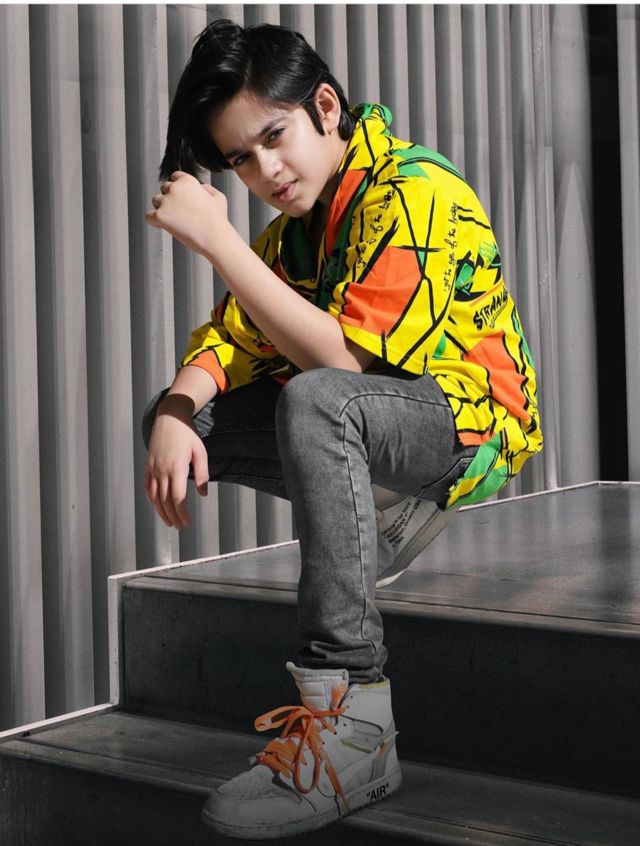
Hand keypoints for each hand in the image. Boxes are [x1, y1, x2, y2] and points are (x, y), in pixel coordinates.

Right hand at [144, 405, 208, 528]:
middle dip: (173, 516)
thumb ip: (202, 474)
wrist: (169, 418)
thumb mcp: (200, 452)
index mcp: (176, 468)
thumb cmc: (188, 434)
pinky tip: (157, 506)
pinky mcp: (148, 465)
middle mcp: (162, 470)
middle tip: (181, 527)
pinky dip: (151, 499)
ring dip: (161, 512)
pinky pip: (147, 486)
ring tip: (170, 522)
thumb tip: (203, 494)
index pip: (177, 498)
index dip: (182, 513)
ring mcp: (153, 468)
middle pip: (165, 500)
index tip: (187, 522)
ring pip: (154, 496)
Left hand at [146, 171, 228, 256]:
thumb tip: (200, 188)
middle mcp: (174, 188)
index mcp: (187, 180)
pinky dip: (156, 222)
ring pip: (155, 201)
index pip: (175, 178)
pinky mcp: (159, 216)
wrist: (215, 238)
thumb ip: (207, 189)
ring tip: (177, 221)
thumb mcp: (219, 197)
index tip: (183, 200)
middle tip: (181, 213)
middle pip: (164, 189)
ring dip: (163, 209)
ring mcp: (165, 202)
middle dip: (170, 199)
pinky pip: (149, 216)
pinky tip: (167, 226)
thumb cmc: (218, 220)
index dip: (179, 190)